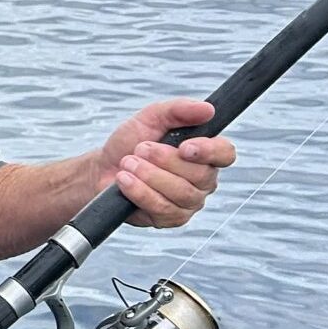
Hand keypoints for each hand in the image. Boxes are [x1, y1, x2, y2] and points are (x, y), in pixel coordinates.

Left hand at [97, 98, 234, 226]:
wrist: (103, 169)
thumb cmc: (131, 143)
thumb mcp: (152, 118)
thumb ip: (179, 110)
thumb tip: (208, 109)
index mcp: (206, 154)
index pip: (225, 154)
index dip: (209, 151)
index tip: (185, 146)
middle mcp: (203, 180)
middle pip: (200, 175)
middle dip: (165, 160)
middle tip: (140, 149)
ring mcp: (188, 202)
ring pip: (181, 193)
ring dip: (150, 175)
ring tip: (127, 163)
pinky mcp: (169, 219)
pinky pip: (162, 208)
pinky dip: (140, 192)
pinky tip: (124, 181)